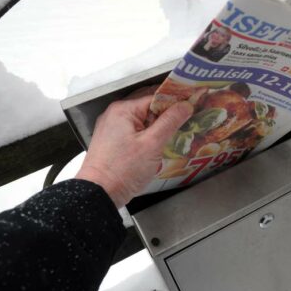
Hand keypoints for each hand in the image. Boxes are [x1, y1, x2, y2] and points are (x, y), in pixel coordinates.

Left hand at [75, 91, 192, 207]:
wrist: (99, 193)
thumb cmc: (123, 169)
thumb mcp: (152, 144)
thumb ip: (170, 122)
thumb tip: (185, 105)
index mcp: (123, 110)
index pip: (155, 97)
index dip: (175, 102)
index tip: (191, 106)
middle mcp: (115, 115)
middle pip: (147, 107)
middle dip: (167, 114)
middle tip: (187, 119)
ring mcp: (112, 128)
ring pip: (141, 121)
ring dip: (157, 126)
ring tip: (176, 133)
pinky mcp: (112, 142)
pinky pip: (134, 131)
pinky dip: (147, 135)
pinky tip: (158, 145)